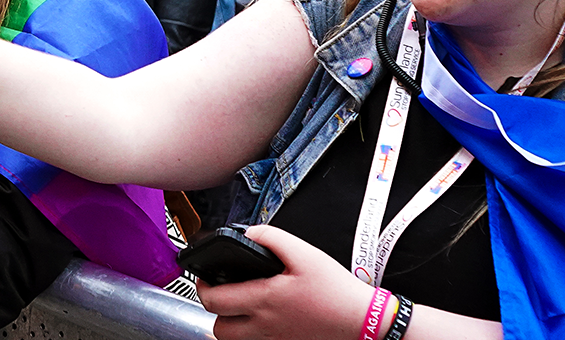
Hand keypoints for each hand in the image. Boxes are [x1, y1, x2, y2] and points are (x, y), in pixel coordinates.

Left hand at [194, 225, 374, 339]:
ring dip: (230, 323)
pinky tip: (260, 318)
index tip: (205, 275)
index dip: (202, 286)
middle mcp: (264, 326)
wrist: (362, 321)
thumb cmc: (336, 291)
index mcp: (264, 300)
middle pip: (218, 328)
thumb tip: (249, 234)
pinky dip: (249, 333)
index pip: (214, 300)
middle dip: (213, 308)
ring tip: (238, 306)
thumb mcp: (305, 253)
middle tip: (220, 291)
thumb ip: (272, 238)